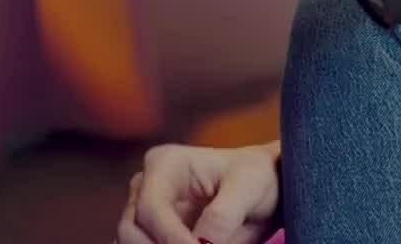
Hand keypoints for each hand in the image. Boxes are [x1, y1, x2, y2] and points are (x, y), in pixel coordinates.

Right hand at [114, 141, 281, 243]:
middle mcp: (146, 187)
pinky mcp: (151, 235)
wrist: (269, 191)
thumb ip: (223, 216)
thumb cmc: (260, 178)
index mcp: (165, 164)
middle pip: (130, 231)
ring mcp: (144, 213)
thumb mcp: (251, 188)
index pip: (150, 209)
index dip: (170, 239)